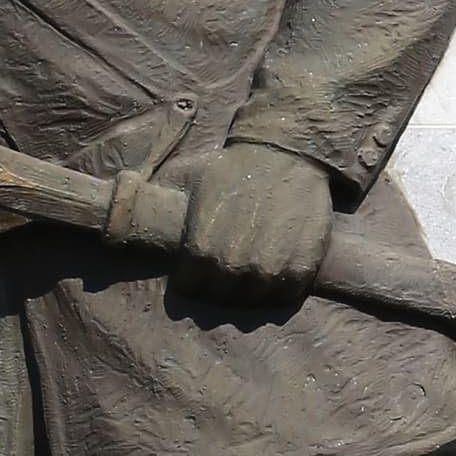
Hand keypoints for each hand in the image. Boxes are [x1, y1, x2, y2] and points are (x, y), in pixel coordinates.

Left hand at [175, 141, 333, 302]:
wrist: (285, 154)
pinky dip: (281, 288)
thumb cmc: (236, 168)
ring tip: (254, 268)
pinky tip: (278, 268)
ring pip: (253, 301)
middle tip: (231, 266)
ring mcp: (269, 272)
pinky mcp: (301, 270)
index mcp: (200, 250)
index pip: (189, 287)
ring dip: (252, 289)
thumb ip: (177, 221)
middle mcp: (232, 267)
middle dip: (222, 284)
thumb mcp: (193, 188)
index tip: (202, 267)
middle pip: (220, 298)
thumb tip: (155, 236)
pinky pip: (285, 298)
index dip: (194, 276)